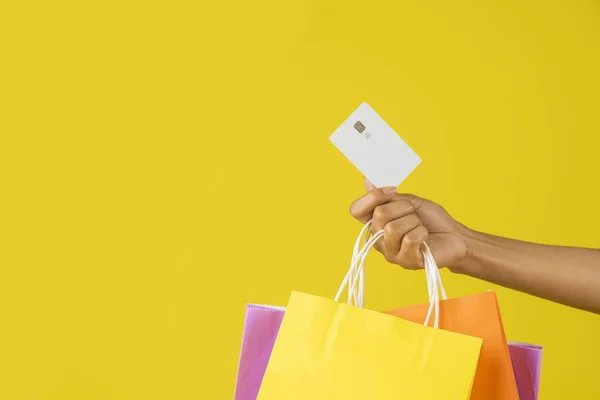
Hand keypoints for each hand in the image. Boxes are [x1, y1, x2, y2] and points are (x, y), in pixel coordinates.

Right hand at [349, 178, 470, 269]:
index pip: (356, 210)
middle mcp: (378, 239)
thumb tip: (367, 180)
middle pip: (379, 214)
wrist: (454, 235)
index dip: (372, 197)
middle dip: (403, 208)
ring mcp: (391, 253)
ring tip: (420, 227)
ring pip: (393, 228)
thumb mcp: (409, 201)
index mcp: (375, 223)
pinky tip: (425, 237)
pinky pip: (409, 240)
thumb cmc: (431, 220)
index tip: (392, 190)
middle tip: (414, 213)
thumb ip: (387, 196)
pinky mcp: (406, 261)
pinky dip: (422, 232)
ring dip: (414, 221)